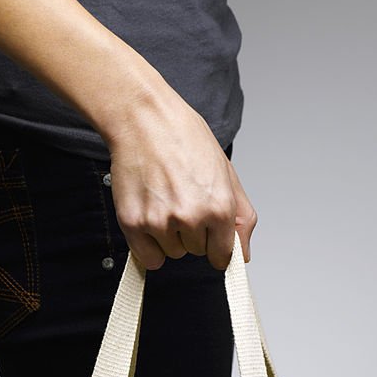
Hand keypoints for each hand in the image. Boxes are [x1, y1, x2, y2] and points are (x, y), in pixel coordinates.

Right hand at [105, 91, 256, 270]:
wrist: (144, 118)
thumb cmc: (184, 139)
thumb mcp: (227, 174)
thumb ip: (241, 218)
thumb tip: (243, 254)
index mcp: (219, 208)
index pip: (223, 257)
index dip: (215, 244)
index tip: (208, 234)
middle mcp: (191, 218)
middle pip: (196, 253)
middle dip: (191, 233)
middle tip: (181, 199)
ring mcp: (160, 222)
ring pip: (172, 253)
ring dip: (168, 236)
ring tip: (164, 200)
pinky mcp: (133, 223)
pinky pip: (148, 258)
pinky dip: (148, 245)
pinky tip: (150, 216)